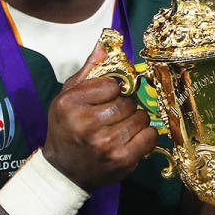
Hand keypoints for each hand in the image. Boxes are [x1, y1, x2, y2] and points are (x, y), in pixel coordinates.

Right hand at [42, 39, 157, 191]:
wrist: (64, 170)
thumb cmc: (67, 130)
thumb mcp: (69, 97)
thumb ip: (90, 69)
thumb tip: (106, 44)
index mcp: (70, 104)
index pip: (113, 84)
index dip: (112, 92)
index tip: (103, 101)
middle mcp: (86, 124)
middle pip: (128, 102)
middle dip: (124, 107)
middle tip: (110, 118)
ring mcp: (105, 144)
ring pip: (141, 117)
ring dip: (135, 122)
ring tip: (118, 129)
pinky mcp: (121, 160)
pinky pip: (150, 136)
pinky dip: (144, 137)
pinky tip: (129, 140)